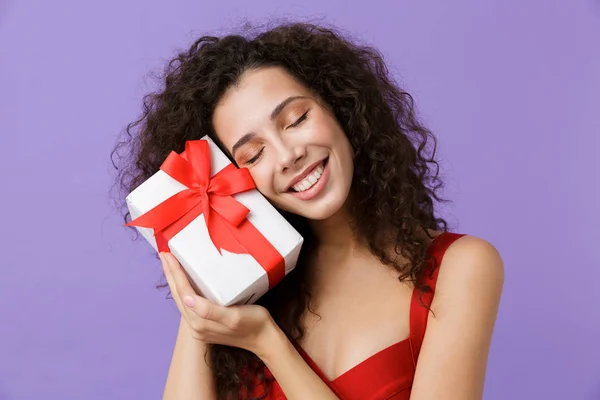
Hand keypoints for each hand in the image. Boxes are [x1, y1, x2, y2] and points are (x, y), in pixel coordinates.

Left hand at [159, 252, 277, 356]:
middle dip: (170, 275)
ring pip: (182, 300)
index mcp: (200, 322)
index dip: (175, 273)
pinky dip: (184, 290)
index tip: (168, 256)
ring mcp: (200, 327)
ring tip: (170, 266)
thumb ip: (209, 310)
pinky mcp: (206, 325)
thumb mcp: (233, 316)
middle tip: (164, 255)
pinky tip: (185, 282)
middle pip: (178, 296)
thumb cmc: (253, 323)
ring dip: (175, 282)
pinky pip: (190, 304)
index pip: (183, 292)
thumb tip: (188, 300)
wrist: (265, 339)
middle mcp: (196, 326)